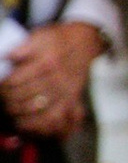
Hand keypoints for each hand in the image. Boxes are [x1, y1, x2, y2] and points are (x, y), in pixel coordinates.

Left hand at [2, 19, 102, 135]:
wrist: (84, 42)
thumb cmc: (58, 40)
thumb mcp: (39, 36)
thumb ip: (21, 48)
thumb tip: (5, 57)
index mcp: (46, 63)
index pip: (16, 81)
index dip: (4, 87)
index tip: (1, 87)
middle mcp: (57, 79)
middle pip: (25, 98)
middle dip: (8, 102)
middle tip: (3, 100)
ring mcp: (65, 92)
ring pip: (38, 112)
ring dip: (20, 115)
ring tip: (10, 112)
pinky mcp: (72, 101)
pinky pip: (55, 120)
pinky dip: (39, 126)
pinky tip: (26, 125)